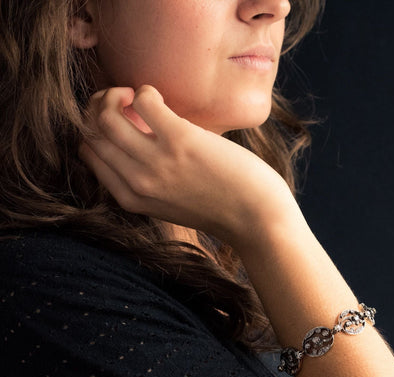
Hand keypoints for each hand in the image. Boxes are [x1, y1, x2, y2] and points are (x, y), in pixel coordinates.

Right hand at [78, 85, 293, 246]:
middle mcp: (137, 183)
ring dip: (115, 95)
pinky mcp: (179, 141)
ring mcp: (156, 163)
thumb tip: (139, 136)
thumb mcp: (171, 202)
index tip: (116, 118)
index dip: (95, 128)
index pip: (89, 154)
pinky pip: (143, 101)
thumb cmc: (220, 207)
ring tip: (136, 97)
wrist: (256, 220)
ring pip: (106, 116)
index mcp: (131, 199)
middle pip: (91, 132)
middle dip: (99, 107)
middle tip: (123, 101)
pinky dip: (146, 92)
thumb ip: (150, 179)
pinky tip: (159, 98)